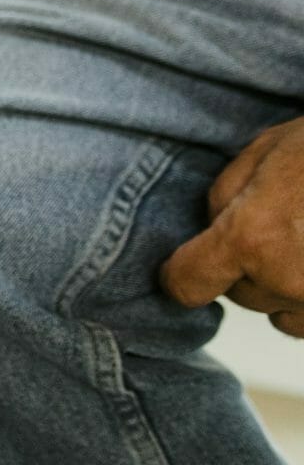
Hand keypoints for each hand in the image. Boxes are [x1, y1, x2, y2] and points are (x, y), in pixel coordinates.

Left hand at [162, 118, 303, 338]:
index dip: (179, 276)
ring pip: (282, 315)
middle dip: (245, 266)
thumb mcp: (264, 152)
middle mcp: (287, 281)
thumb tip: (211, 227)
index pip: (187, 283)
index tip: (180, 271)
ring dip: (285, 289)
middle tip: (276, 227)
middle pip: (241, 295)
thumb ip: (225, 195)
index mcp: (250, 238)